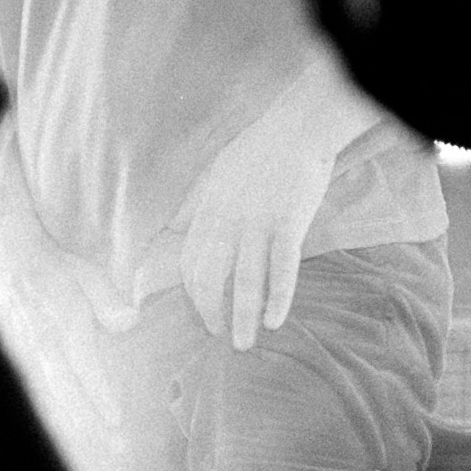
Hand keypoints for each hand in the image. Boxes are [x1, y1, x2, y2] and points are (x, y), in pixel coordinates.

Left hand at [171, 105, 337, 347]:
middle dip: (211, 311)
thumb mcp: (215, 172)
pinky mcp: (289, 223)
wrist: (299, 127)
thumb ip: (193, 204)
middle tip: (220, 335)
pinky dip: (278, 297)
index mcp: (208, 211)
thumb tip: (171, 227)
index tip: (204, 311)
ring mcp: (258, 224)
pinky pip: (281, 268)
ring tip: (243, 344)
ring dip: (242, 317)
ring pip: (245, 280)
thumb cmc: (260, 147)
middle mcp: (228, 221)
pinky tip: (275, 320)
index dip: (194, 292)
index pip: (190, 262)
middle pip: (211, 277)